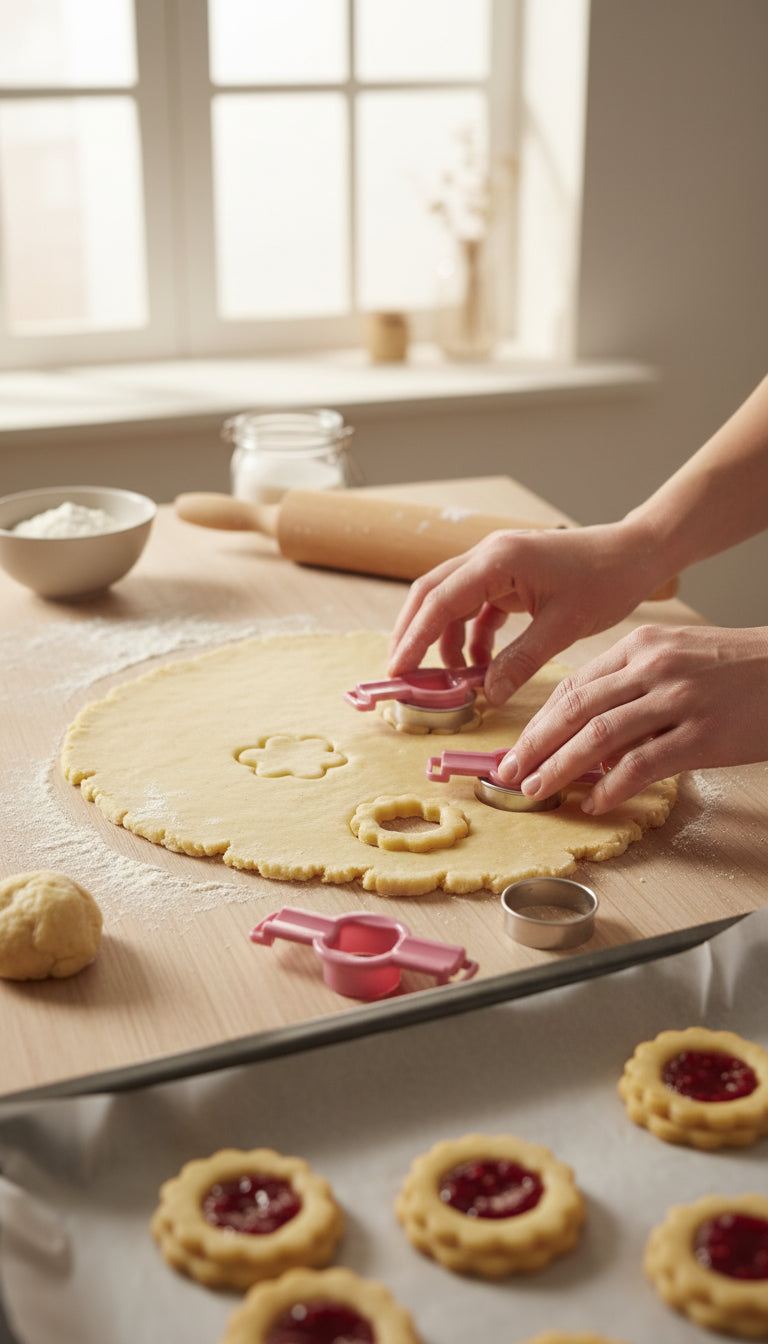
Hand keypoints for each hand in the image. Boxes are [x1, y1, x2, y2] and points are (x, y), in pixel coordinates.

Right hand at [388, 520, 665, 704]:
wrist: (635, 554)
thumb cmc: (606, 581)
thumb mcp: (564, 627)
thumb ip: (521, 660)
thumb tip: (488, 695)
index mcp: (498, 560)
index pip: (439, 601)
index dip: (413, 639)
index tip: (397, 671)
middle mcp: (488, 555)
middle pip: (431, 595)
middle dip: (413, 635)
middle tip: (403, 674)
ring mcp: (497, 564)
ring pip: (450, 601)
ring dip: (445, 638)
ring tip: (453, 678)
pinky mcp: (509, 576)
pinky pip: (476, 606)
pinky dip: (472, 635)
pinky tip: (481, 665)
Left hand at [500, 623, 767, 812]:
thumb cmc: (738, 669)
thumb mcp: (679, 658)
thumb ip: (634, 686)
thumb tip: (592, 736)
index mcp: (641, 645)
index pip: (574, 685)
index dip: (540, 720)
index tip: (518, 746)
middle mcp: (653, 667)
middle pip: (576, 709)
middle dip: (535, 745)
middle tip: (508, 773)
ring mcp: (677, 700)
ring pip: (599, 736)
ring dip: (561, 767)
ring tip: (537, 790)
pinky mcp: (702, 734)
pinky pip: (643, 763)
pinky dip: (612, 786)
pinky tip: (595, 802)